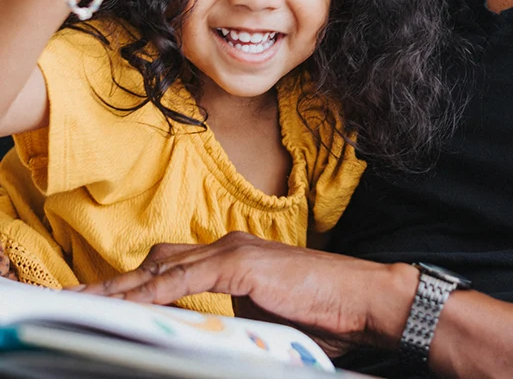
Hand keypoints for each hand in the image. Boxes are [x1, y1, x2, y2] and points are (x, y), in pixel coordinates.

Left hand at [79, 232, 417, 357]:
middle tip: (78, 301)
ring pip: (162, 268)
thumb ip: (232, 315)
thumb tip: (201, 334)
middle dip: (119, 283)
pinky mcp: (243, 264)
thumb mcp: (266, 316)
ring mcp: (234, 252)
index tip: (104, 300)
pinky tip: (125, 306)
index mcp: (234, 258)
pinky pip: (183, 281)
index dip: (137, 282)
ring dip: (122, 288)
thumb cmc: (324, 311)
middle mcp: (228, 247)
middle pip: (159, 261)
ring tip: (84, 305)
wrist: (364, 298)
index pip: (173, 265)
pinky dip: (151, 293)